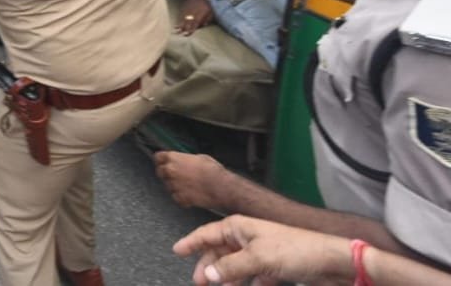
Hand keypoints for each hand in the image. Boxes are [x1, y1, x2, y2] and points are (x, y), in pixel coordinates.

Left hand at [155, 151, 231, 211]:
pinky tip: (190, 194)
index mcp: (174, 158)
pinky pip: (176, 197)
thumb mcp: (199, 157)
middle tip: (176, 175)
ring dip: (175, 186)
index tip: (162, 162)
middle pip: (159, 172)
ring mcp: (173, 185)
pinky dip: (181, 197)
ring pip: (168, 186)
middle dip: (166, 174)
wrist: (221, 187)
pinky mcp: (179, 198)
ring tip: (188, 186)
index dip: (161, 160)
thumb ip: (186, 159)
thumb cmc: (213, 171)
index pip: (158, 157)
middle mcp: (170, 171)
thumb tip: (185, 161)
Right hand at [173, 215, 354, 285]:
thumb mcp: (258, 259)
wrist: (331, 261)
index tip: (177, 251)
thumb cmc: (295, 250)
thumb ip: (230, 268)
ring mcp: (261, 251)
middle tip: (198, 283)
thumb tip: (208, 276)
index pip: (207, 234)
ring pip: (235, 265)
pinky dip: (248, 283)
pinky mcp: (274, 266)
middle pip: (219, 251)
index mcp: (239, 228)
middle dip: (209, 267)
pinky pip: (253, 275)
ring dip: (228, 279)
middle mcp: (247, 237)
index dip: (191, 243)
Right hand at [176, 0, 213, 35]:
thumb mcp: (209, 10)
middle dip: (185, 30)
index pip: (194, 25)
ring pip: (182, 21)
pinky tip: (176, 26)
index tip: (188, 34)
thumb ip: (208, 19)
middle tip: (182, 35)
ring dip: (180, 27)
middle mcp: (191, 15)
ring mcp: (186, 13)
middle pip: (187, 24)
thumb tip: (204, 25)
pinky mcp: (183, 11)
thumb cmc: (203, 3)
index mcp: (198, 16)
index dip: (191, 30)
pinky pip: (180, 18)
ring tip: (176, 32)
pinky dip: (178, 23)